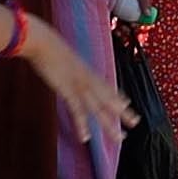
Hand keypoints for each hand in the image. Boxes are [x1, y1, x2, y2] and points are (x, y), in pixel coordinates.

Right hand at [18, 15, 130, 138]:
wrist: (41, 41)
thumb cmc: (47, 46)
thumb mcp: (60, 55)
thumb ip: (65, 63)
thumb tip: (62, 64)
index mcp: (86, 71)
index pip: (106, 86)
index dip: (117, 95)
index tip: (127, 102)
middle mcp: (87, 79)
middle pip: (108, 99)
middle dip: (123, 112)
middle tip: (136, 122)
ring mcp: (79, 85)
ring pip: (99, 108)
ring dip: (109, 124)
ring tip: (120, 138)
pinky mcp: (67, 90)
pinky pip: (77, 110)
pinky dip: (81, 124)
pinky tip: (85, 137)